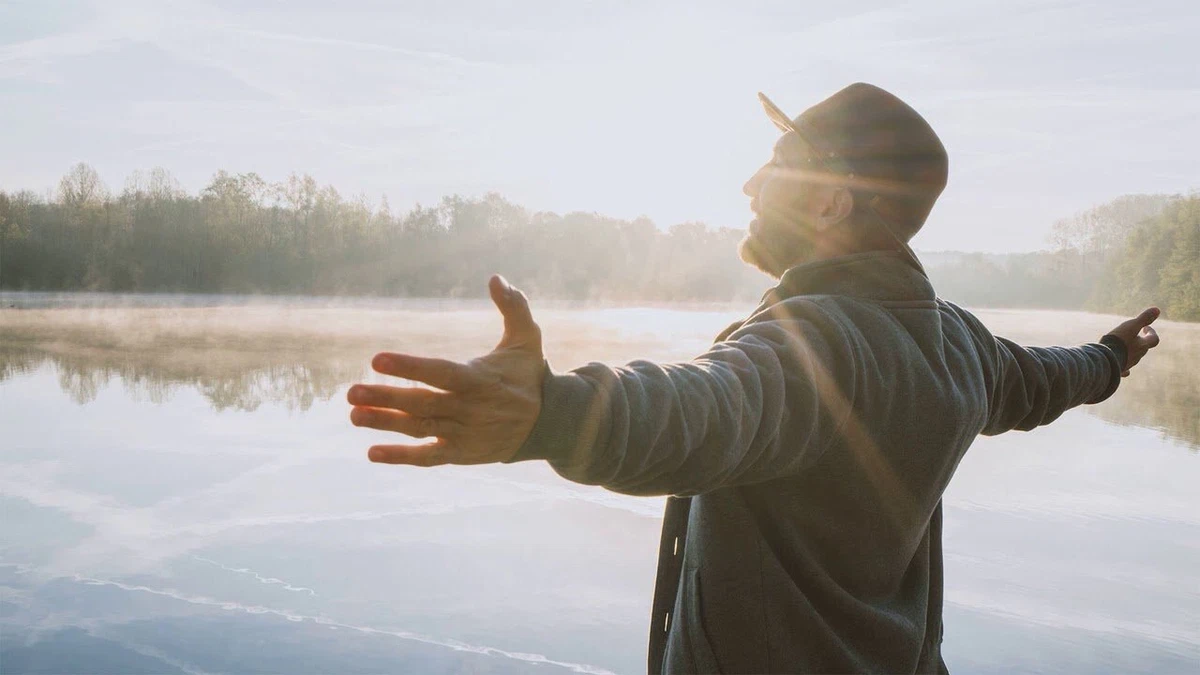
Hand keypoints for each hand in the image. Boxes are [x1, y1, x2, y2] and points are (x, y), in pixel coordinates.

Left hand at [347, 275, 544, 465]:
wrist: (549, 424)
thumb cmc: (529, 375)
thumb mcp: (528, 338)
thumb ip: (513, 306)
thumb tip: (495, 277)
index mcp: (479, 379)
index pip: (440, 373)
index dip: (409, 367)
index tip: (376, 360)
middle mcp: (469, 409)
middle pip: (422, 404)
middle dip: (385, 398)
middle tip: (351, 391)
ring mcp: (464, 434)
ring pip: (419, 429)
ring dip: (385, 424)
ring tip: (354, 415)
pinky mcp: (461, 453)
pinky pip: (428, 458)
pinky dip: (401, 456)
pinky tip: (373, 452)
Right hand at [1107, 306, 1161, 376]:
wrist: (1106, 358)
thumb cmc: (1119, 341)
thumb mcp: (1131, 326)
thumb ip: (1144, 318)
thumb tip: (1157, 309)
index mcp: (1143, 345)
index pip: (1154, 339)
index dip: (1152, 333)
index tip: (1146, 327)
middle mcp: (1138, 356)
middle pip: (1144, 348)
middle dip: (1140, 341)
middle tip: (1132, 335)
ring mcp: (1129, 363)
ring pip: (1134, 357)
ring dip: (1131, 351)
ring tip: (1122, 345)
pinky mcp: (1120, 369)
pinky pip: (1125, 369)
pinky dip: (1125, 366)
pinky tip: (1124, 370)